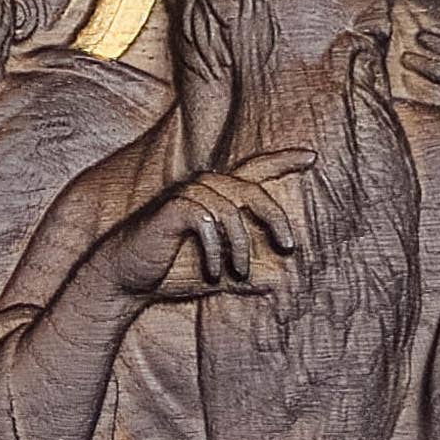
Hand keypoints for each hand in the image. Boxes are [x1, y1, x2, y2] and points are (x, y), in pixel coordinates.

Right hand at [117, 155, 311, 301]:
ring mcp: (185, 197)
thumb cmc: (171, 273)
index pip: (253, 171)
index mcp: (217, 199)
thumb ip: (246, 277)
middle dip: (275, 215)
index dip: (282, 162)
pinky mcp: (170, 211)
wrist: (127, 278)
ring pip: (230, 208)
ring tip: (239, 274)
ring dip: (241, 245)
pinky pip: (205, 220)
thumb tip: (276, 282)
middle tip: (289, 247)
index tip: (312, 157)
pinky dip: (213, 250)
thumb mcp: (218, 277)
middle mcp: (203, 190)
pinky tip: (211, 272)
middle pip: (250, 187)